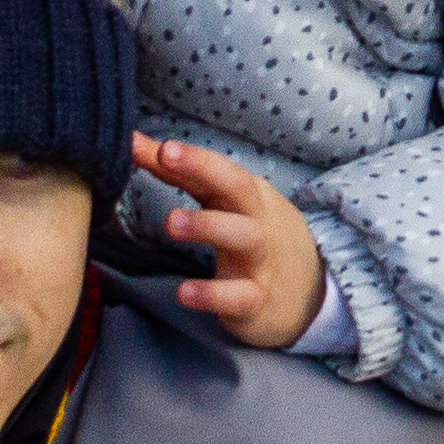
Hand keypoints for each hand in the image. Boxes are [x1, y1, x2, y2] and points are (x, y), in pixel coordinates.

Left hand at [134, 132, 321, 345]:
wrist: (312, 297)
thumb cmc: (257, 239)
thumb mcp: (226, 206)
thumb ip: (181, 176)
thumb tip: (132, 142)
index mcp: (248, 196)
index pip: (219, 170)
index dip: (191, 155)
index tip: (160, 144)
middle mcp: (258, 221)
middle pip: (238, 187)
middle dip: (204, 167)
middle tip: (166, 154)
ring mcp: (261, 261)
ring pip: (242, 236)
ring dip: (207, 225)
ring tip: (170, 222)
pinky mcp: (258, 301)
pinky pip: (238, 296)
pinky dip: (212, 294)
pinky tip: (184, 292)